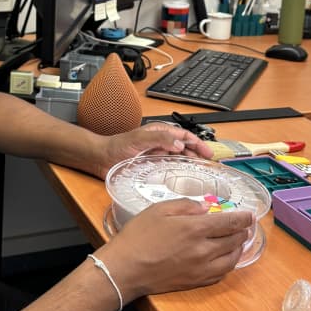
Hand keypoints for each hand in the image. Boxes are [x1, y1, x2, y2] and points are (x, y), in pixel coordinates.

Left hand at [95, 122, 213, 178]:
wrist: (102, 158)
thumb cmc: (117, 146)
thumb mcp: (139, 139)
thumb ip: (159, 139)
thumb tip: (179, 144)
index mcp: (159, 132)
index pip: (184, 136)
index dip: (198, 143)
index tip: (208, 152)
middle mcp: (160, 143)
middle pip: (184, 147)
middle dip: (197, 153)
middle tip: (207, 164)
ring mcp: (156, 154)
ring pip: (178, 157)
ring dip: (189, 163)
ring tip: (199, 171)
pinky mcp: (152, 166)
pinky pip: (169, 168)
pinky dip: (178, 171)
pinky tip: (182, 177)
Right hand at [102, 198, 254, 299]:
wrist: (125, 269)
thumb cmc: (138, 236)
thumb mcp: (159, 210)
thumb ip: (185, 206)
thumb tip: (205, 208)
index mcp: (195, 229)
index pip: (229, 223)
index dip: (243, 218)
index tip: (250, 214)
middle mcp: (204, 250)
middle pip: (234, 241)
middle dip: (243, 231)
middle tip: (245, 225)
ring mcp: (201, 269)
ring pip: (231, 259)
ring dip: (239, 248)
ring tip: (238, 240)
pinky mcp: (196, 282)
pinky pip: (221, 274)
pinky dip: (228, 264)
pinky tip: (225, 258)